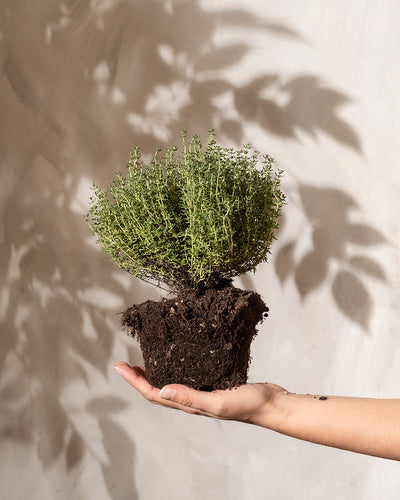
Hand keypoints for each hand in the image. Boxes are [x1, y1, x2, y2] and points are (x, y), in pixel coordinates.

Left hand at [114, 362, 287, 425]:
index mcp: (190, 405)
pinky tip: (178, 356)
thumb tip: (160, 391)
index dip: (135, 381)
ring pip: (171, 382)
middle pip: (157, 390)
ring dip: (154, 373)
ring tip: (145, 359)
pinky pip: (187, 375)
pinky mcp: (212, 382)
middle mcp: (192, 399)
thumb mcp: (218, 402)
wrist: (272, 403)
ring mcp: (202, 391)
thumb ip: (191, 398)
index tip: (120, 366)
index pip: (154, 394)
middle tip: (125, 363)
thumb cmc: (248, 404)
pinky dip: (175, 366)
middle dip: (139, 378)